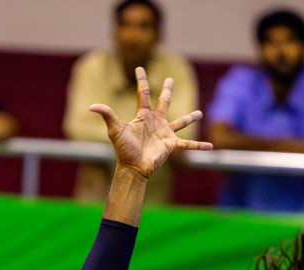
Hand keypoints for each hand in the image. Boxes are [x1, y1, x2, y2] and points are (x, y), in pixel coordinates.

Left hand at [90, 67, 208, 177]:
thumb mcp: (115, 130)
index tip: (139, 68)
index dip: (141, 80)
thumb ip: (107, 115)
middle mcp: (156, 122)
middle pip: (164, 102)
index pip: (143, 94)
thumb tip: (92, 106)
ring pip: (181, 123)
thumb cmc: (123, 149)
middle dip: (167, 90)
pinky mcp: (172, 145)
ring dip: (190, 118)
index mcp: (144, 116)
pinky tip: (211, 147)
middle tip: (171, 79)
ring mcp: (165, 133)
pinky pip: (188, 144)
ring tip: (200, 114)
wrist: (133, 167)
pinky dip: (199, 146)